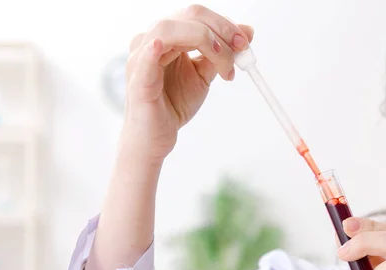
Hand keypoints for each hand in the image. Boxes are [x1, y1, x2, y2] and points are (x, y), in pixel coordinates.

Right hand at [121, 5, 253, 163]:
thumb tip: (247, 32)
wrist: (156, 137)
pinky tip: (164, 47)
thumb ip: (221, 53)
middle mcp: (152, 39)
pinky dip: (156, 47)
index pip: (198, 16)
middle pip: (190, 16)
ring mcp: (141, 57)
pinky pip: (145, 57)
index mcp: (169, 36)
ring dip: (205, 39)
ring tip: (223, 64)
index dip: (225, 25)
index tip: (245, 43)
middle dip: (222, 30)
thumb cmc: (173, 104)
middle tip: (241, 50)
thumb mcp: (204, 75)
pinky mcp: (138, 79)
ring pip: (171, 29)